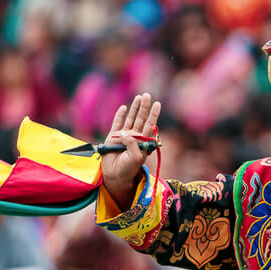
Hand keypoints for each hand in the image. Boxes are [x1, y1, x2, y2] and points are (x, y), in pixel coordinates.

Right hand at [102, 93, 160, 210]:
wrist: (115, 175)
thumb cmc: (128, 169)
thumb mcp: (135, 158)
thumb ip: (133, 144)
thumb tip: (126, 133)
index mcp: (143, 141)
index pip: (150, 125)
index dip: (153, 114)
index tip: (157, 104)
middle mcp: (135, 136)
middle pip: (141, 118)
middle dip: (144, 107)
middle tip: (147, 95)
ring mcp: (124, 135)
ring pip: (130, 118)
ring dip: (135, 108)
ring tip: (139, 97)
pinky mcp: (113, 136)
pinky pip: (117, 123)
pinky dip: (120, 115)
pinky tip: (124, 108)